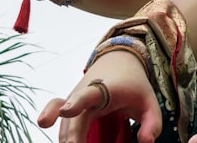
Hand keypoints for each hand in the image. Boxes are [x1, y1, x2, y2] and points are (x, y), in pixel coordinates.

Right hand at [38, 51, 161, 142]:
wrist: (118, 62)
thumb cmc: (134, 85)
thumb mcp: (150, 101)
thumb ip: (153, 122)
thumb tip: (146, 142)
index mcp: (107, 88)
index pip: (90, 95)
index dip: (78, 102)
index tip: (67, 111)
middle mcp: (85, 92)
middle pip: (75, 118)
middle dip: (73, 137)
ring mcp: (74, 98)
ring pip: (65, 123)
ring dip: (67, 140)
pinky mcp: (68, 105)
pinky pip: (54, 111)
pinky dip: (48, 117)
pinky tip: (43, 122)